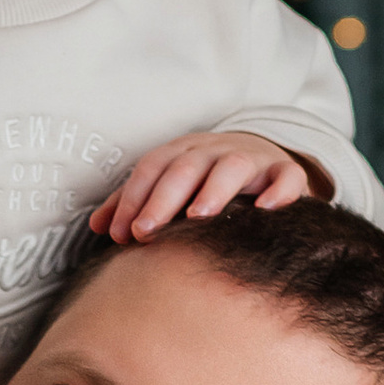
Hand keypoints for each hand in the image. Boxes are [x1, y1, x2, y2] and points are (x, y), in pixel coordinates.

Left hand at [89, 130, 326, 242]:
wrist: (264, 158)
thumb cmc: (208, 180)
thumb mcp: (172, 186)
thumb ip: (134, 204)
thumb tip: (97, 226)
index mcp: (183, 152)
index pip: (152, 168)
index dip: (133, 198)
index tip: (121, 234)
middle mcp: (215, 150)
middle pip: (186, 168)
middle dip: (163, 199)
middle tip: (145, 231)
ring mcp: (252, 159)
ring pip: (232, 167)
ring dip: (214, 190)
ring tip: (197, 218)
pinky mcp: (284, 172)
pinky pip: (286, 177)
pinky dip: (278, 192)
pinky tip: (265, 211)